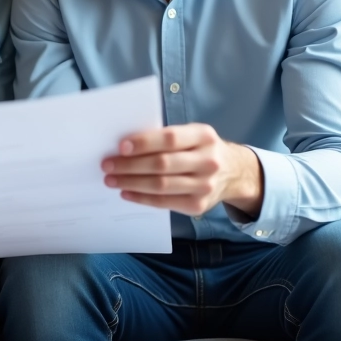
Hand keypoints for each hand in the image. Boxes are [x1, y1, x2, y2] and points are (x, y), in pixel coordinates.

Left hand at [102, 123, 262, 217]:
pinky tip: (126, 192)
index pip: (170, 138)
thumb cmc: (200, 149)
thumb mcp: (193, 135)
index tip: (121, 146)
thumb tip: (125, 145)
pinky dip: (141, 198)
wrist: (233, 173)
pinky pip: (164, 202)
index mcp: (204, 136)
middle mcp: (208, 161)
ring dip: (131, 183)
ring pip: (161, 185)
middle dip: (130, 165)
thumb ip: (166, 137)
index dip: (144, 143)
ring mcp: (205, 185)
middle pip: (162, 164)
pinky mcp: (198, 205)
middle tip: (107, 165)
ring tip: (111, 179)